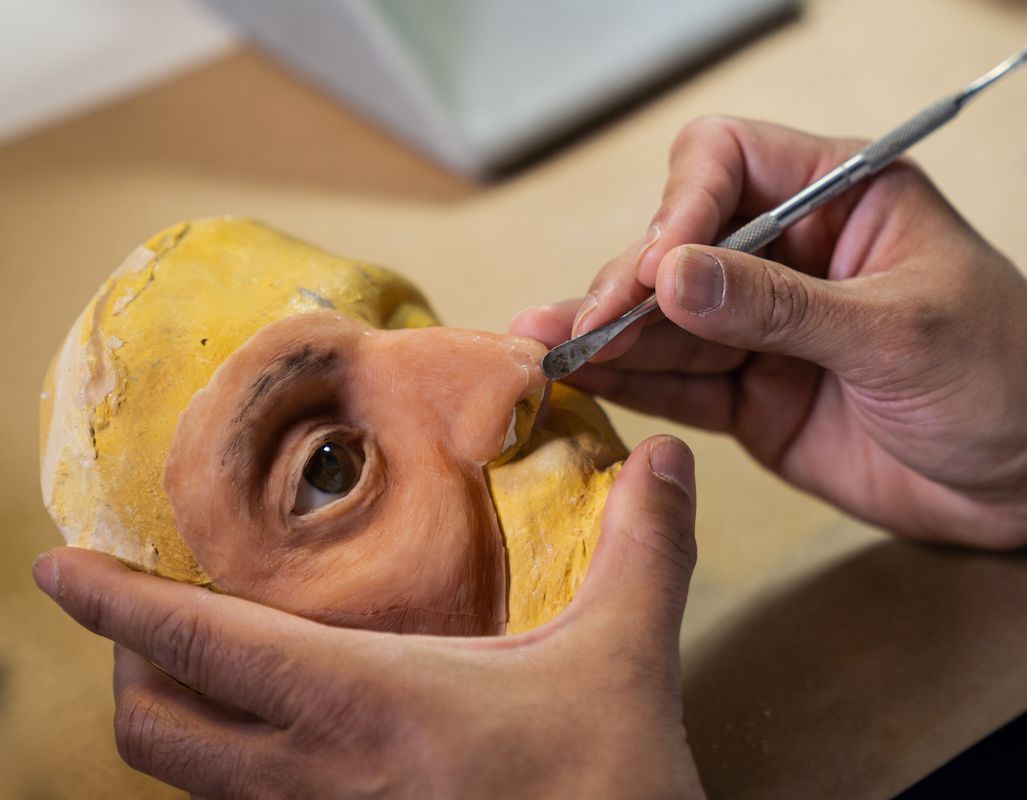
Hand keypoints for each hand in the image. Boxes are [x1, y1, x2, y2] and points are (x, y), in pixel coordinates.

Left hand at [33, 437, 703, 798]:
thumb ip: (642, 549)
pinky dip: (229, 763)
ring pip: (193, 780)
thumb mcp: (627, 660)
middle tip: (141, 608)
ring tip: (197, 658)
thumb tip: (666, 459)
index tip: (56, 563)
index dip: (116, 601)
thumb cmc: (603, 793)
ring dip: (174, 713)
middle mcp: (320, 777)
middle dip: (127, 661)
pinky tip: (285, 730)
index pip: (206, 646)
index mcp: (367, 705)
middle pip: (156, 728)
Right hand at [513, 116, 1026, 550]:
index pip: (729, 162)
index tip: (662, 267)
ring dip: (610, 334)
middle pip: (680, 244)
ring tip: (547, 349)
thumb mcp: (899, 331)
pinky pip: (682, 383)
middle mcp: (791, 256)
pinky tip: (584, 380)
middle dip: (629, 282)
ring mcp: (767, 329)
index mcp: (840, 198)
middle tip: (589, 325)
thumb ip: (780, 306)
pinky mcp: (756, 396)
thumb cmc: (1008, 374)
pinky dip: (634, 384)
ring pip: (668, 319)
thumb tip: (671, 274)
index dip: (683, 206)